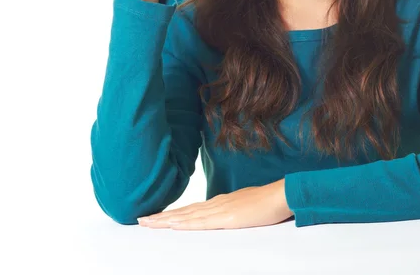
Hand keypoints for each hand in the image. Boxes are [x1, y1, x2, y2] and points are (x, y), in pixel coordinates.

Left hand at [137, 179, 293, 229]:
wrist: (279, 194)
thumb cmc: (265, 202)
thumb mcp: (243, 206)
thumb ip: (230, 210)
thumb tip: (221, 214)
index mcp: (218, 202)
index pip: (189, 209)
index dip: (171, 214)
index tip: (154, 217)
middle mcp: (214, 204)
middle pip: (182, 212)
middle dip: (161, 217)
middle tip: (140, 220)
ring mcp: (219, 210)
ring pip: (187, 216)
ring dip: (166, 220)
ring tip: (147, 223)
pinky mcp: (226, 218)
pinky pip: (201, 222)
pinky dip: (185, 224)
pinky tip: (173, 225)